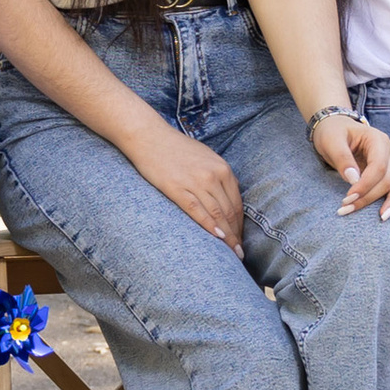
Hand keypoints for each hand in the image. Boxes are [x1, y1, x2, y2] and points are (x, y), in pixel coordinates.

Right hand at [131, 119, 244, 251]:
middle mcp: (213, 175)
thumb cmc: (175, 147)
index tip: (240, 238)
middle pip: (230, 211)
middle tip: (238, 253)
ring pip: (218, 214)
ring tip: (231, 253)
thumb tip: (227, 197)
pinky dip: (210, 227)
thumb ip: (218, 175)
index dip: (240, 224)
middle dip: (236, 234)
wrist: (148, 137)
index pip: (237, 203)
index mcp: (222, 168)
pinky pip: (198, 212)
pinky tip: (217, 239)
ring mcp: (196, 182)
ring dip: (227, 236)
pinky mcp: (177, 188)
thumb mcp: (205, 157)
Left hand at [310, 113, 389, 218]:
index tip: (347, 198)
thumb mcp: (331, 141)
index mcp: (378, 140)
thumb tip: (353, 179)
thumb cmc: (332, 133)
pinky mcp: (389, 173)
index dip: (365, 185)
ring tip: (382, 219)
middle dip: (369, 198)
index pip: (378, 167)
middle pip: (388, 179)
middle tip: (346, 210)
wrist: (335, 128)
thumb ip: (342, 158)